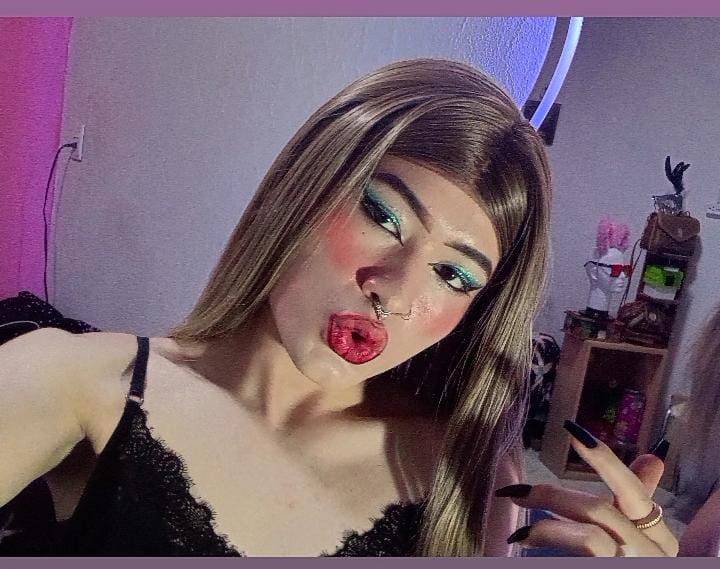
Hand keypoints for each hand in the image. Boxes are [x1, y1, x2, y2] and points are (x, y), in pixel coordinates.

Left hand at [494, 420, 678, 556]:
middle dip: (551, 496)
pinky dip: (550, 552)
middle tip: (513, 491)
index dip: (603, 459)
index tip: (572, 429)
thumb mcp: (647, 537)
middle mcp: (649, 553)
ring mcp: (630, 567)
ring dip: (547, 529)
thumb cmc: (638, 562)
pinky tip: (526, 554)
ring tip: (517, 531)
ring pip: (590, 541)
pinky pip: (579, 563)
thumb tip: (653, 455)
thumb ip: (641, 499)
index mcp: (657, 536)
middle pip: (598, 512)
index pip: (631, 490)